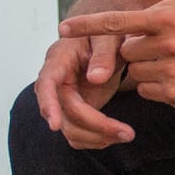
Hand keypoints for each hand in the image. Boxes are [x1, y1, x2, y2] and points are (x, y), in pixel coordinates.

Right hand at [33, 30, 133, 147]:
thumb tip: (96, 78)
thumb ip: (104, 54)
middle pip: (65, 112)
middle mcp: (57, 81)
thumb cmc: (107, 34)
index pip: (46, 83)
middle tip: (127, 133)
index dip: (48, 104)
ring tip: (127, 134)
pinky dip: (96, 140)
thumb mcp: (109, 37)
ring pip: (70, 129)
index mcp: (59, 59)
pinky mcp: (75, 110)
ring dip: (97, 137)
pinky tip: (117, 134)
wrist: (108, 43)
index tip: (54, 125)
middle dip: (94, 126)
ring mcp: (64, 99)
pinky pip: (78, 133)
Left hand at [60, 1, 174, 110]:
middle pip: (126, 52)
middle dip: (137, 53)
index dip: (87, 25)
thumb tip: (115, 33)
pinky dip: (154, 87)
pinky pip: (144, 90)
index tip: (63, 28)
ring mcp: (170, 70)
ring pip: (133, 73)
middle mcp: (168, 42)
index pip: (117, 21)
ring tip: (171, 66)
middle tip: (162, 51)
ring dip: (145, 71)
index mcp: (166, 18)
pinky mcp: (173, 93)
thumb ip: (145, 19)